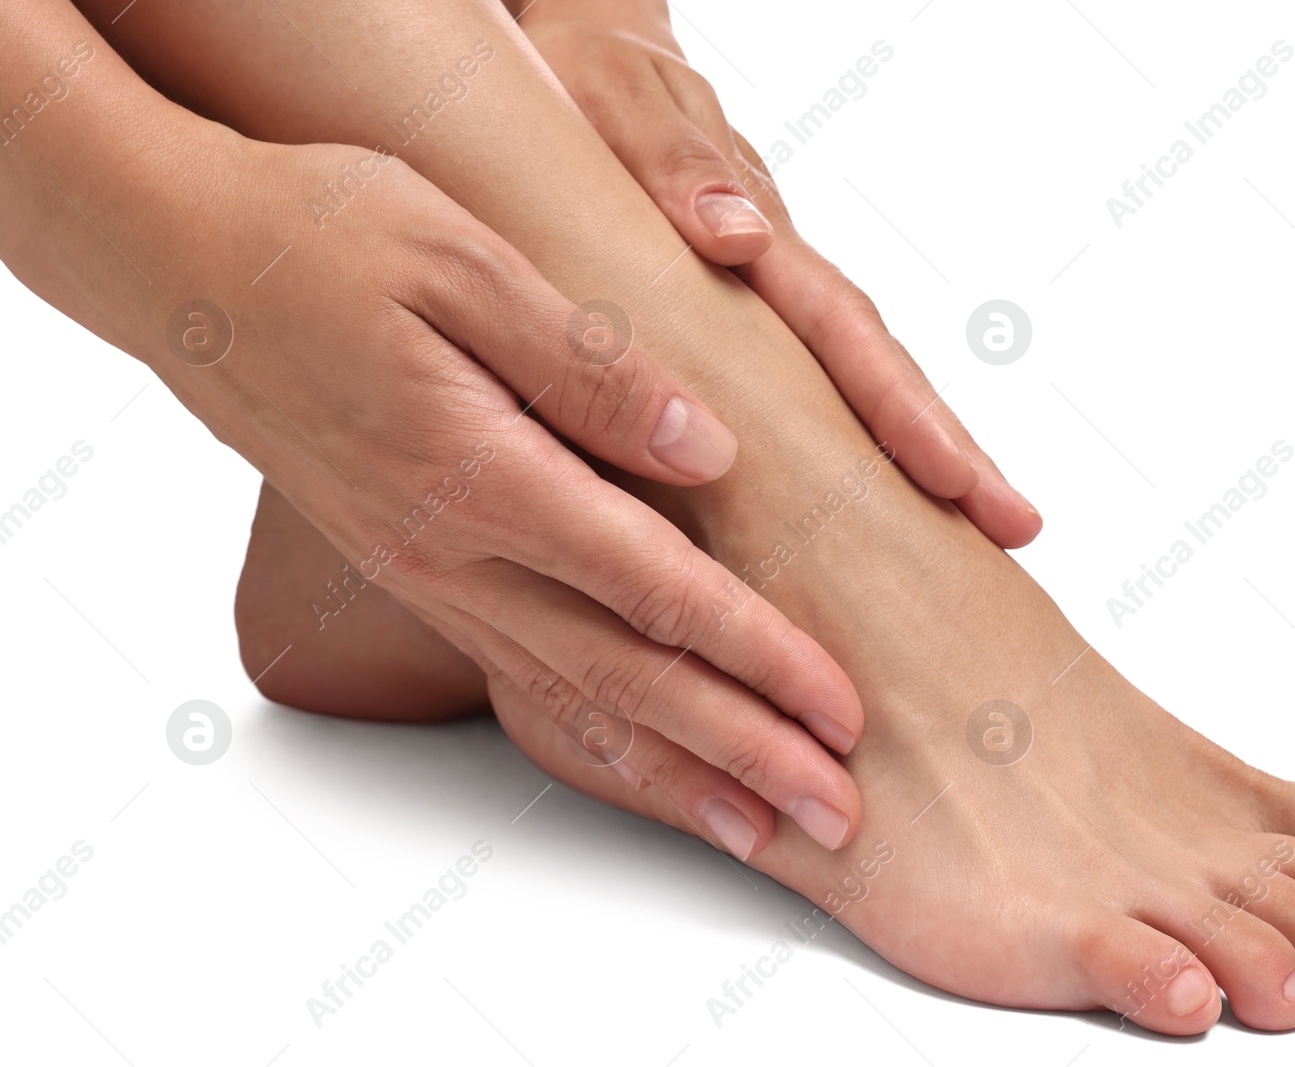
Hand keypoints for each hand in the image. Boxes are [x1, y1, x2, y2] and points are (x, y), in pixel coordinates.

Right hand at [13, 116, 863, 858]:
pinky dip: (598, 740)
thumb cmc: (323, 238)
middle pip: (627, 678)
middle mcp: (454, 550)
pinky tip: (648, 768)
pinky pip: (523, 679)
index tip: (841, 710)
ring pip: (576, 701)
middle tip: (837, 814)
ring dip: (679, 771)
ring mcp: (431, 572)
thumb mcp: (465, 263)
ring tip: (764, 829)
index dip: (757, 656)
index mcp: (482, 471)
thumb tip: (710, 448)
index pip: (654, 588)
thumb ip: (590, 367)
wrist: (181, 266)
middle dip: (742, 751)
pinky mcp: (419, 569)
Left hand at [514, 2, 1042, 547]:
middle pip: (879, 367)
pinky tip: (874, 505)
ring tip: (983, 534)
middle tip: (1017, 527)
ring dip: (914, 454)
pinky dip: (850, 443)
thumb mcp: (619, 103)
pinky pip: (802, 388)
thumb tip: (738, 233)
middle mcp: (780, 276)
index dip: (900, 409)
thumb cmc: (595, 80)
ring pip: (852, 383)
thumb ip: (674, 161)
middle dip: (947, 450)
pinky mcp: (741, 319)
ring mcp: (767, 302)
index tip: (955, 479)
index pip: (846, 331)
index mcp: (760, 238)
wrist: (591, 53)